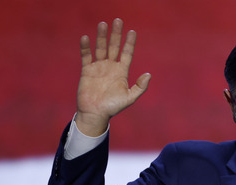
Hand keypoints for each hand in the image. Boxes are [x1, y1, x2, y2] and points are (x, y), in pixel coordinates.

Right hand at [75, 18, 150, 135]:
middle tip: (118, 20)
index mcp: (122, 71)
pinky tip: (86, 37)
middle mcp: (110, 66)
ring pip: (101, 48)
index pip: (127, 53)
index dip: (130, 43)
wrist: (96, 113)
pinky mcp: (87, 70)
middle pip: (114, 46)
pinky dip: (86, 47)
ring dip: (102, 37)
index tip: (132, 31)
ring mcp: (98, 67)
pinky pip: (86, 56)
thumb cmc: (114, 107)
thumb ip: (140, 87)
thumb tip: (149, 74)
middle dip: (116, 34)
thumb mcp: (130, 97)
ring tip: (103, 24)